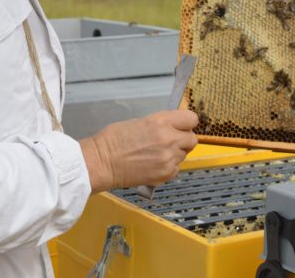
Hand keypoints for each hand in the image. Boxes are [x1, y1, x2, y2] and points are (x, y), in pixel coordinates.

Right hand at [79, 110, 198, 191]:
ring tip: (156, 154)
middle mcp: (169, 138)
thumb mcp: (140, 122)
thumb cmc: (114, 139)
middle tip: (169, 142)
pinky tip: (153, 165)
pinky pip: (176, 169)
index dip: (186, 123)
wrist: (102, 162)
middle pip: (192, 139)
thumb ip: (160, 125)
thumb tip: (172, 128)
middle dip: (183, 140)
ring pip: (184, 155)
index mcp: (161, 121)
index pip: (191, 119)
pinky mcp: (165, 174)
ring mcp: (168, 158)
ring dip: (175, 154)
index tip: (181, 126)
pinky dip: (168, 168)